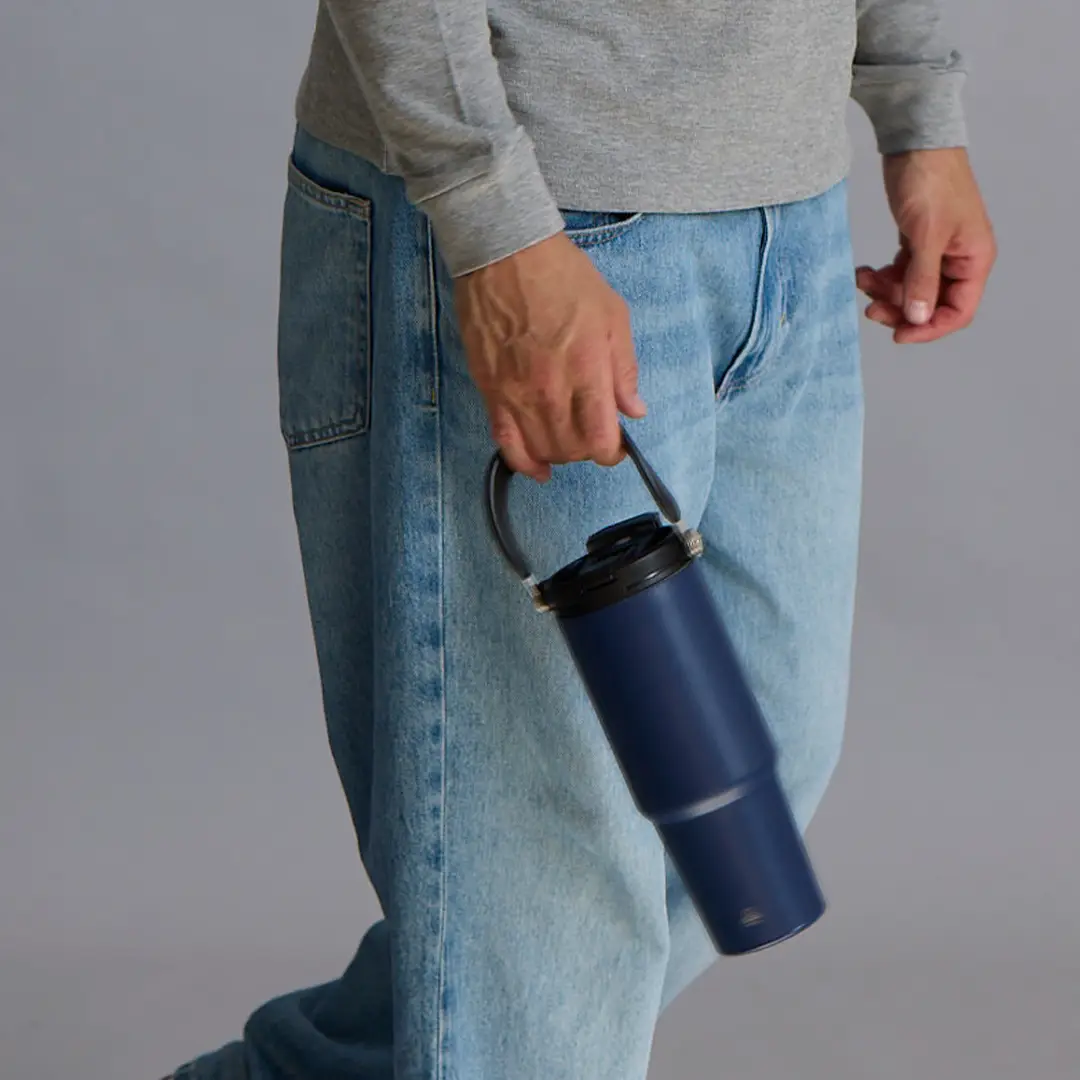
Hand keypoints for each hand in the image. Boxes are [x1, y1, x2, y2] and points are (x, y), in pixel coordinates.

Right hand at [454, 232, 645, 481]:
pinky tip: (537, 469)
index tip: (615, 444)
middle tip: (591, 434)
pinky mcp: (491, 391)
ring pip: (542, 450)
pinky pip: (506, 443)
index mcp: (587, 370)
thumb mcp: (612, 314)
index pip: (602, 440)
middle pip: (572, 450)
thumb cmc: (564, 277)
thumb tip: (634, 410)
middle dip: (588, 450)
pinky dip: (523, 463)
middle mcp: (551, 390)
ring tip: (567, 441)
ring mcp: (518, 393)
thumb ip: (624, 368)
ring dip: (560, 455)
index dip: (612, 451)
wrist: (506, 253)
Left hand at [856, 148, 995, 343]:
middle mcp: (959, 259)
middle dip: (900, 309)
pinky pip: (900, 273)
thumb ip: (922, 279)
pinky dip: (883, 276)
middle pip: (931, 305)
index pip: (958, 312)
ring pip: (911, 290)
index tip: (898, 334)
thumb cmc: (930, 181)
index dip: (929, 329)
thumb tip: (918, 318)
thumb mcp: (926, 235)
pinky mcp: (917, 242)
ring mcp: (937, 251)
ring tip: (862, 279)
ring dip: (885, 292)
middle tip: (869, 309)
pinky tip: (864, 272)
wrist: (914, 141)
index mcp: (974, 260)